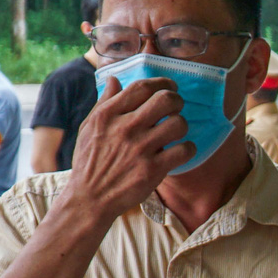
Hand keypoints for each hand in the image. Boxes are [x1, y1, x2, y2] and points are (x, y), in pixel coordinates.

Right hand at [63, 75, 193, 221]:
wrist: (90, 198)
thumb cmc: (90, 161)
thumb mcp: (89, 127)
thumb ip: (104, 102)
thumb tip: (114, 80)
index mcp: (108, 115)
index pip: (142, 87)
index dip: (161, 83)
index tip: (169, 87)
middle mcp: (125, 128)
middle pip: (165, 100)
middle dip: (177, 100)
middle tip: (177, 107)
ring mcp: (140, 149)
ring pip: (178, 123)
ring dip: (182, 125)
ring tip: (176, 131)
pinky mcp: (153, 170)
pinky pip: (184, 150)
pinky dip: (188, 148)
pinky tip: (181, 150)